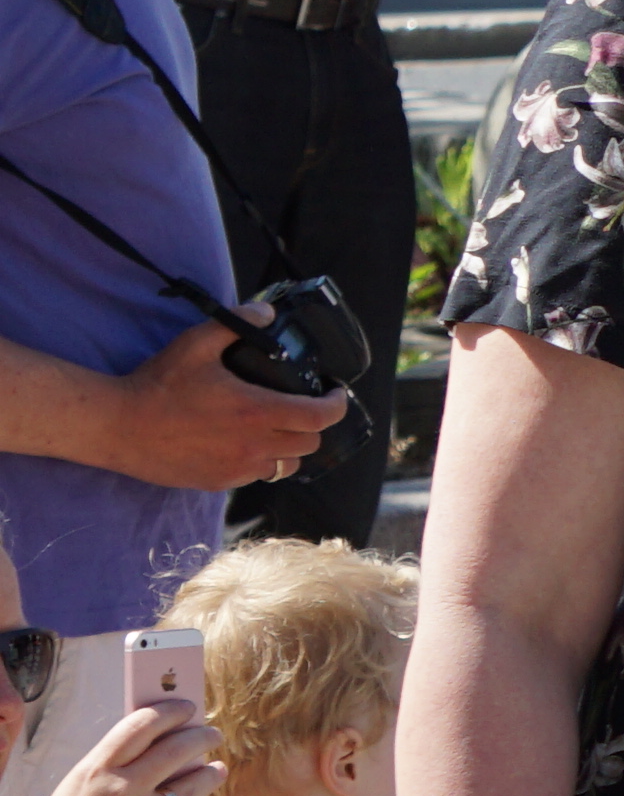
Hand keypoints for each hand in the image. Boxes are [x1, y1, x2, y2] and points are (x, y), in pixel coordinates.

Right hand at [112, 321, 346, 490]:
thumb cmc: (156, 384)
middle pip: (310, 442)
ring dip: (288, 446)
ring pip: (285, 464)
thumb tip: (266, 313)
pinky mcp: (217, 482)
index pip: (321, 417)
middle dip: (314, 424)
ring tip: (277, 426)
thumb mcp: (195, 344)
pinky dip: (259, 461)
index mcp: (257, 412)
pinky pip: (254, 476)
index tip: (335, 393)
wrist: (115, 426)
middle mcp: (253, 446)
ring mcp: (236, 469)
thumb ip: (236, 324)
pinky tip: (244, 443)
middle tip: (303, 406)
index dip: (337, 405)